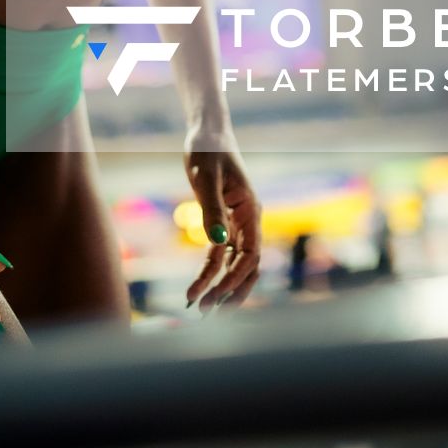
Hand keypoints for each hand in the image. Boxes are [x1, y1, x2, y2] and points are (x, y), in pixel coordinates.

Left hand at [183, 135, 260, 312]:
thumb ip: (211, 210)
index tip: (215, 293)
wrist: (206, 135)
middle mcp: (249, 220)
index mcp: (251, 209)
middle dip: (230, 291)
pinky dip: (211, 273)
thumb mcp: (205, 179)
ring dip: (221, 287)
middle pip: (248, 266)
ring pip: (236, 265)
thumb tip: (217, 243)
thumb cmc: (208, 151)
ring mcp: (238, 224)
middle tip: (207, 312)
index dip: (235, 278)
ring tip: (201, 309)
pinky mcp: (225, 223)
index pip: (250, 254)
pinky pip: (222, 256)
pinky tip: (197, 288)